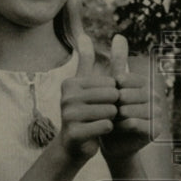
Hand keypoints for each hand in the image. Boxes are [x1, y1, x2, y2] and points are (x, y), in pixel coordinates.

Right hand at [57, 33, 117, 160]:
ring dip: (111, 118)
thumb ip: (85, 59)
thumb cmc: (83, 112)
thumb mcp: (83, 84)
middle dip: (114, 106)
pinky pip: (106, 126)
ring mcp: (68, 116)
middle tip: (103, 114)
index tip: (101, 102)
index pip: (110, 83)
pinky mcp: (74, 133)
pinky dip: (108, 129)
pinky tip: (99, 131)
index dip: (113, 94)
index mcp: (71, 83)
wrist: (73, 145)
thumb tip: (84, 34)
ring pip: (110, 111)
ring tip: (100, 121)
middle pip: (111, 96)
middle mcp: (66, 97)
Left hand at [100, 34, 160, 161]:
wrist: (113, 143)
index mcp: (145, 84)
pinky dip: (120, 127)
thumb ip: (118, 61)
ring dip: (115, 116)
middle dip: (112, 104)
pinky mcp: (155, 130)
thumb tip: (119, 35)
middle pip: (127, 95)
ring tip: (110, 120)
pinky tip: (115, 129)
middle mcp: (155, 97)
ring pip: (129, 109)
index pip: (124, 79)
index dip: (111, 89)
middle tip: (107, 111)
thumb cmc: (111, 113)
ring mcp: (157, 114)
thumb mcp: (112, 86)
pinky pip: (134, 124)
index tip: (106, 98)